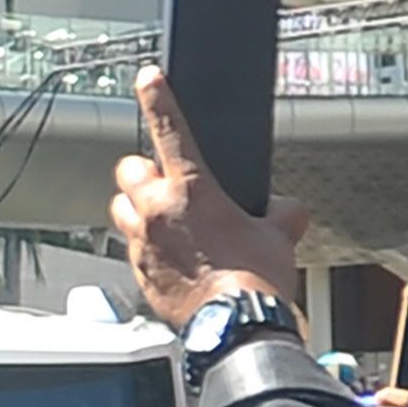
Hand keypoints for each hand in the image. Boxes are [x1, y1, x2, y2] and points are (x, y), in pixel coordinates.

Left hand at [108, 65, 308, 327]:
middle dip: (144, 172)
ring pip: (120, 209)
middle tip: (164, 182)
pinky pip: (131, 250)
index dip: (158, 97)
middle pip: (129, 170)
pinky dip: (145, 247)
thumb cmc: (255, 280)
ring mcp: (142, 244)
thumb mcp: (279, 236)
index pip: (169, 129)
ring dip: (135, 208)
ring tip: (161, 220)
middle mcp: (156, 211)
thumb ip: (281, 213)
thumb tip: (287, 211)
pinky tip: (169, 258)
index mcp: (191, 189)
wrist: (236, 328)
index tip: (149, 77)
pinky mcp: (137, 274)